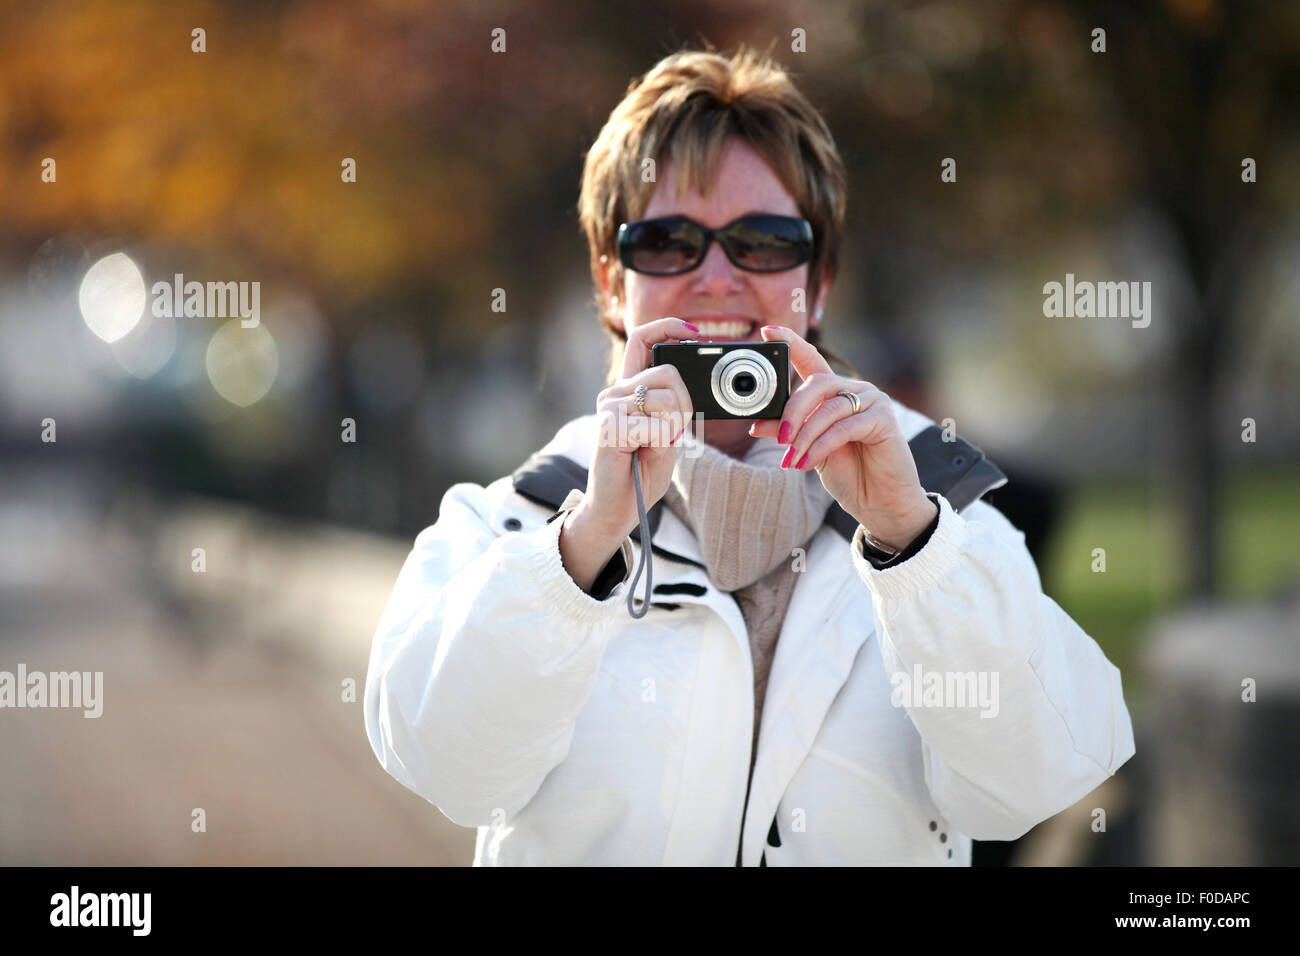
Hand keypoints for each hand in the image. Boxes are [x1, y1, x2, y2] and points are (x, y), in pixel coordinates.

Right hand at [559, 318, 697, 589]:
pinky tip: (642, 455)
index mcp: (629, 389)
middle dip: (684, 405)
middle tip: (671, 434)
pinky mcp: (609, 427)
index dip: (667, 327)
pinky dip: (660, 444)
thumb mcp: (667, 433)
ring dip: (673, 429)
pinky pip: (656, 426)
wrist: (616, 509)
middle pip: (668, 372)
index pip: (642, 340)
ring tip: (653, 447)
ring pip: (666, 400)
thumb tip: (687, 385)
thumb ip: (674, 408)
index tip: (693, 331)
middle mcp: (615, 392)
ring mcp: (609, 408)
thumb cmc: (640, 472)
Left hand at [747, 325, 936, 550]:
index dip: (791, 343)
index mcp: (834, 393)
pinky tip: (805, 463)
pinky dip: (819, 446)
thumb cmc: (848, 473)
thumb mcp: (807, 451)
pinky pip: (843, 427)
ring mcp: (872, 401)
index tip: (769, 330)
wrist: (880, 503)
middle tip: (780, 437)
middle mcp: (854, 390)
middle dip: (792, 410)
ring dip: (804, 437)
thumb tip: (755, 424)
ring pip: (827, 409)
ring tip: (791, 460)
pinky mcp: (883, 419)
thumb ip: (787, 432)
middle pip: (816, 383)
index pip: (811, 359)